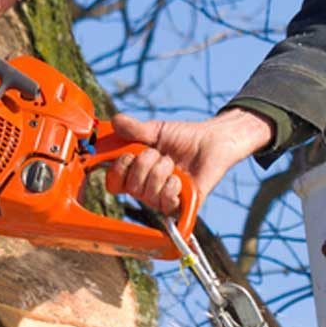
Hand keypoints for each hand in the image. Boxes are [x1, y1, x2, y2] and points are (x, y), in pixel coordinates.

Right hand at [104, 108, 274, 214]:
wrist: (212, 141)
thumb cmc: (183, 137)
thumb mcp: (155, 130)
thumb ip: (134, 129)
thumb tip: (115, 122)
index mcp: (135, 172)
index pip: (114, 182)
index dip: (117, 170)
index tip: (128, 154)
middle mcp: (145, 188)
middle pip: (131, 187)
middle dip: (145, 165)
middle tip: (159, 154)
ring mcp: (162, 198)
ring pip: (148, 194)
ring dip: (161, 172)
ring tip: (173, 163)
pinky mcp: (180, 205)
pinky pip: (166, 203)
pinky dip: (172, 186)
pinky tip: (180, 178)